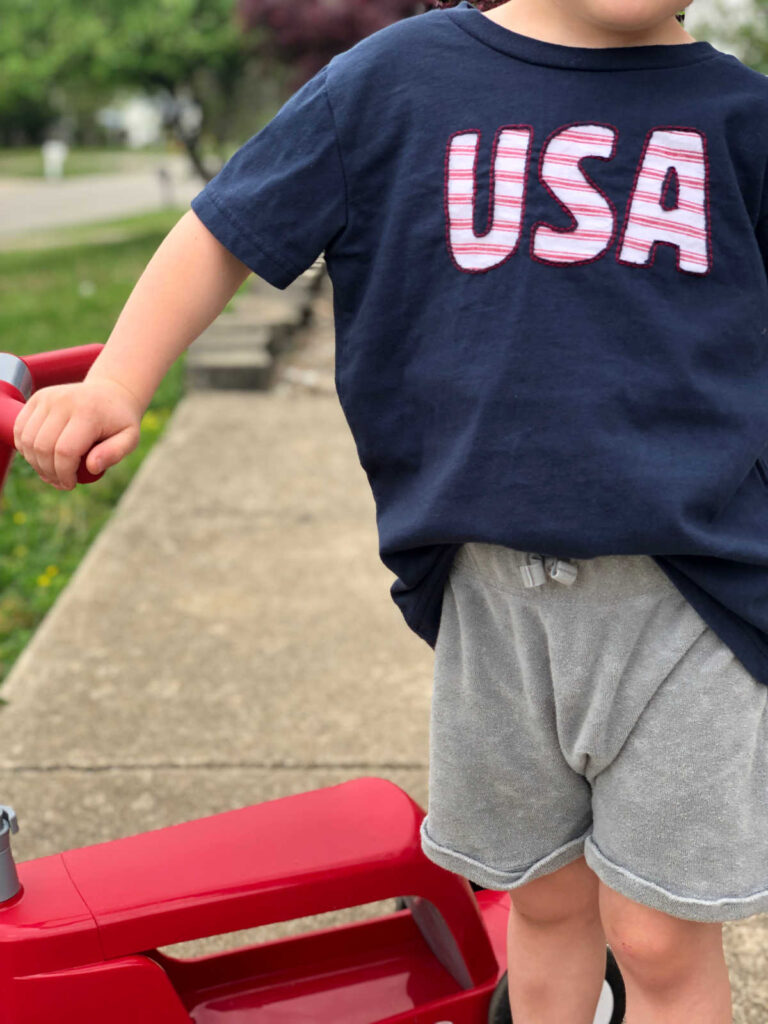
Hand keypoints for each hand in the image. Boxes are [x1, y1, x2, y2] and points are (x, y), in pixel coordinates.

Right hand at [13, 378, 142, 489]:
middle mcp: (64, 402)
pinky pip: (21, 430)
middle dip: (49, 472)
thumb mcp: (130, 438)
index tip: (71, 484)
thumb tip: (92, 467)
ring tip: (52, 472)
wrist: (110, 393)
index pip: (65, 451)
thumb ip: (115, 453)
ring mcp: (48, 398)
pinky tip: (41, 457)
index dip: (64, 474)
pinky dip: (26, 449)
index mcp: (88, 413)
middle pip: (42, 447)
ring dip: (35, 463)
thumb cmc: (119, 421)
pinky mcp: (38, 398)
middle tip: (61, 481)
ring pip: (28, 440)